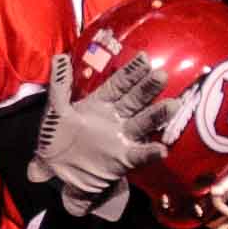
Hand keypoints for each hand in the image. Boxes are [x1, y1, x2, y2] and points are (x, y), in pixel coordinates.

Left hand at [26, 52, 178, 219]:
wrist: (57, 171)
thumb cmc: (56, 138)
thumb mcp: (55, 111)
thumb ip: (59, 85)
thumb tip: (59, 57)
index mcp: (100, 103)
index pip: (118, 84)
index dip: (131, 72)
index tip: (144, 58)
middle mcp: (116, 118)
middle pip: (135, 100)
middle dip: (147, 88)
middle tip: (161, 75)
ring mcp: (122, 137)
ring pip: (143, 123)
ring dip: (157, 115)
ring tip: (172, 105)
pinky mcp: (124, 159)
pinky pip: (140, 154)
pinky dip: (150, 152)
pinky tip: (162, 149)